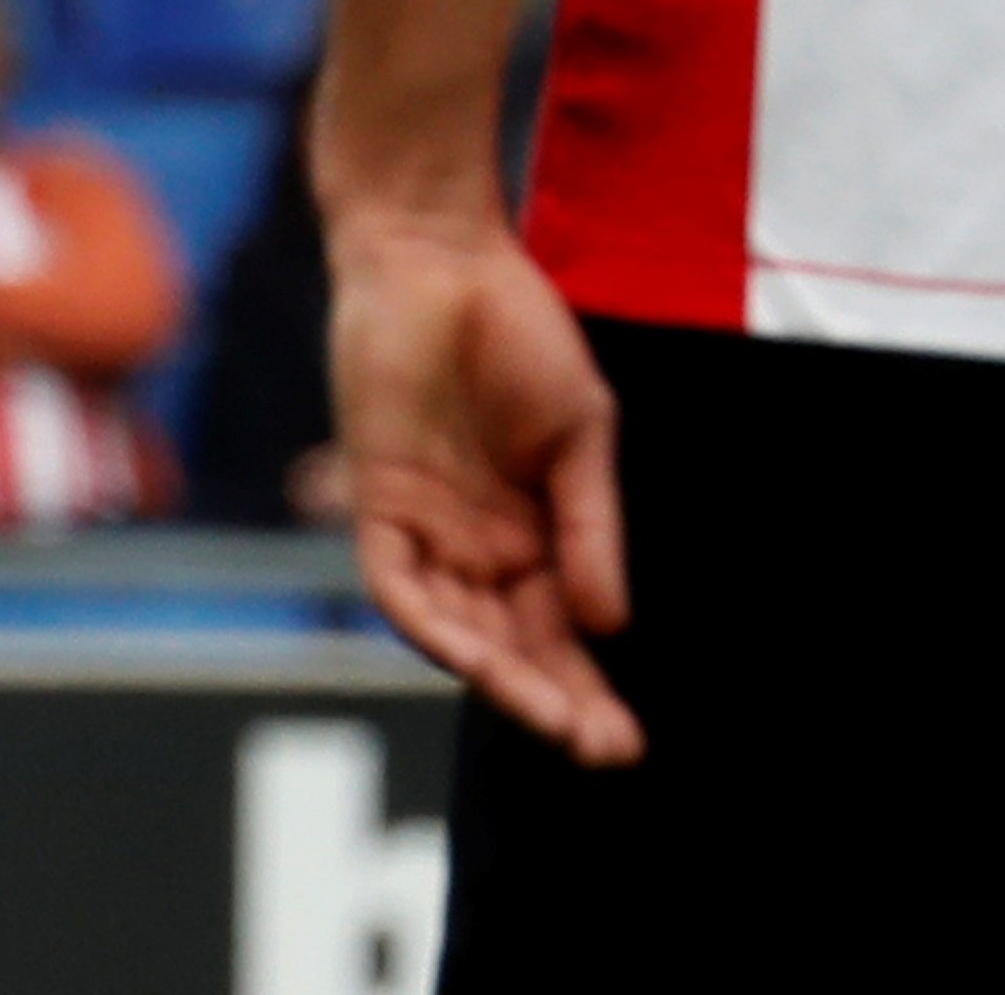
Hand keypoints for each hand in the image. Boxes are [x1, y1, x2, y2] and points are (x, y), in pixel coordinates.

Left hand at [331, 212, 640, 764]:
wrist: (441, 254)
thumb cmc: (518, 331)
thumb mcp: (581, 434)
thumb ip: (590, 527)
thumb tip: (611, 624)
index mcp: (530, 534)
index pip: (559, 634)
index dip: (588, 688)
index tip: (626, 742)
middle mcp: (475, 545)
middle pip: (511, 648)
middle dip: (553, 702)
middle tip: (600, 751)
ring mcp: (426, 526)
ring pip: (457, 631)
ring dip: (501, 679)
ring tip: (552, 720)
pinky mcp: (378, 499)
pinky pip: (397, 583)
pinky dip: (431, 623)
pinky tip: (471, 657)